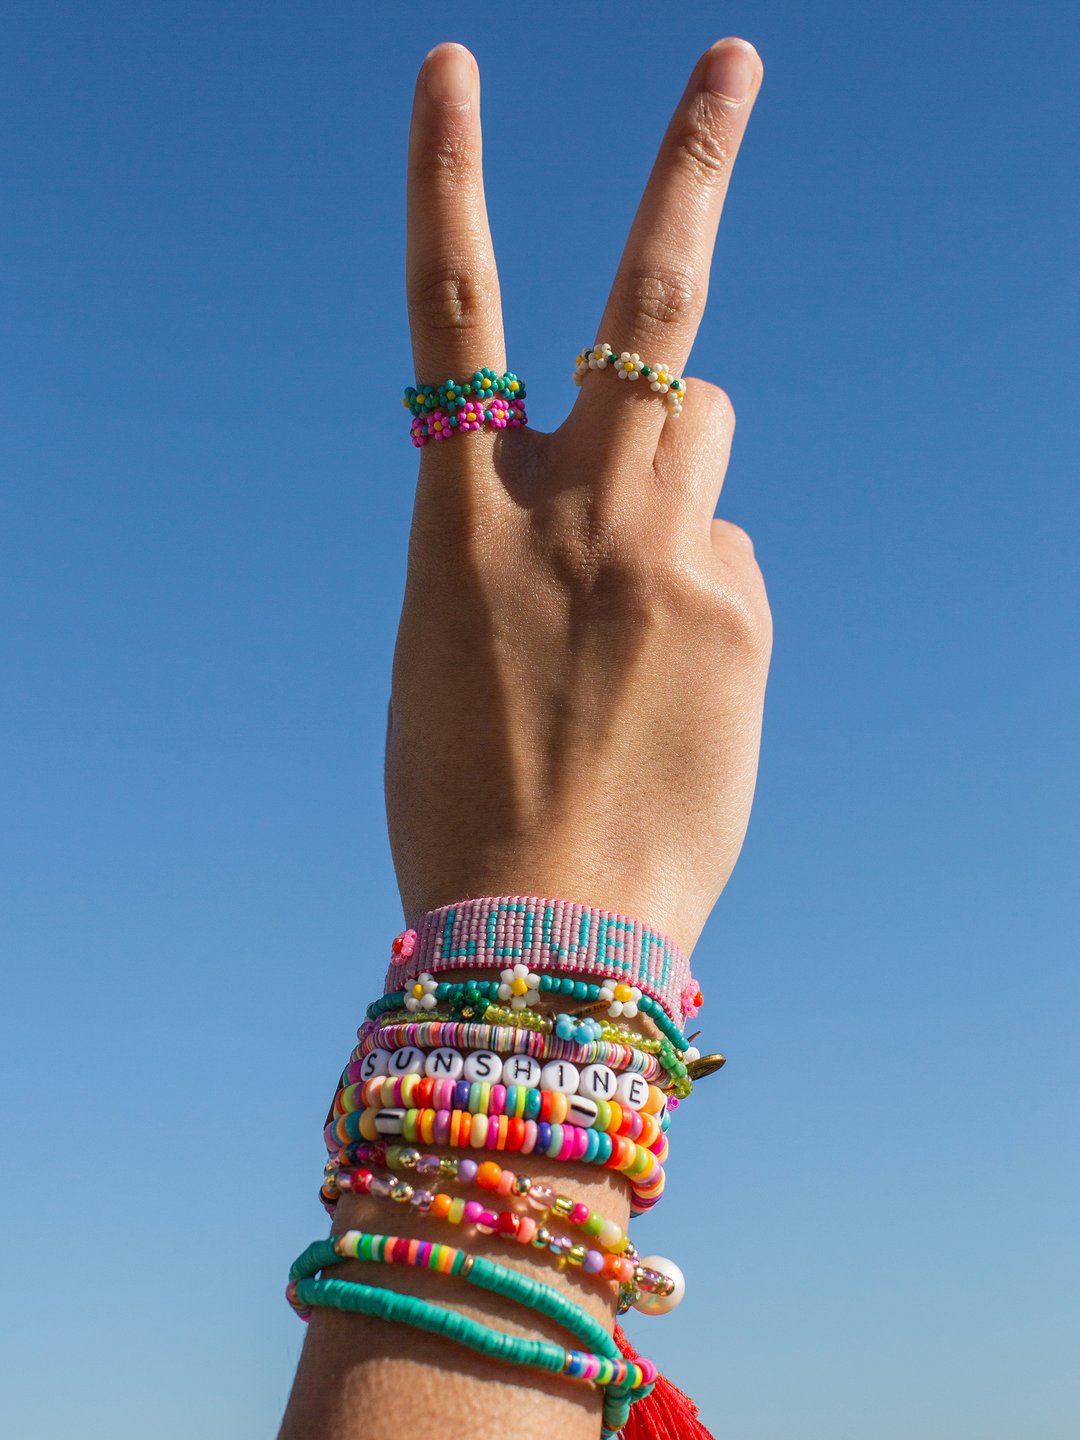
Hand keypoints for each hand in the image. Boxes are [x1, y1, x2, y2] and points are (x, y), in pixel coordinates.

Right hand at [387, 38, 770, 955]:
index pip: (447, 312)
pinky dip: (702, 597)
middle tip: (730, 60)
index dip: (443, 179)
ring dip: (679, 460)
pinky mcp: (739, 614)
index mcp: (459, 521)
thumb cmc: (468, 797)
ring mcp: (667, 554)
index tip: (451, 72)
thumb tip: (649, 506)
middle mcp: (569, 511)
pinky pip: (729, 558)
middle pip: (654, 308)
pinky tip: (671, 690)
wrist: (543, 927)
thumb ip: (526, 549)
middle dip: (690, 170)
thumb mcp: (451, 649)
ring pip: (703, 426)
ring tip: (642, 577)